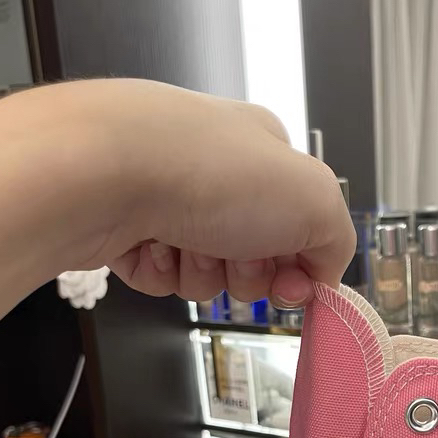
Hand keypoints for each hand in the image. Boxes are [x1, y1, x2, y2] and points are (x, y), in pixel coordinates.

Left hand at [42, 80, 356, 306]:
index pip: (302, 224)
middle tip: (232, 252)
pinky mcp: (124, 224)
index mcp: (265, 151)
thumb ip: (336, 242)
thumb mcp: (314, 202)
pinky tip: (147, 244)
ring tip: (182, 242)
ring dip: (199, 273)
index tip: (292, 285)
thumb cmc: (203, 170)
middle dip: (245, 272)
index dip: (301, 266)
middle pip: (254, 257)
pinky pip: (158, 277)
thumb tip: (322, 276)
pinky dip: (156, 271)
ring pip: (204, 273)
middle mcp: (215, 169)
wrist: (100, 171)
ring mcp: (167, 196)